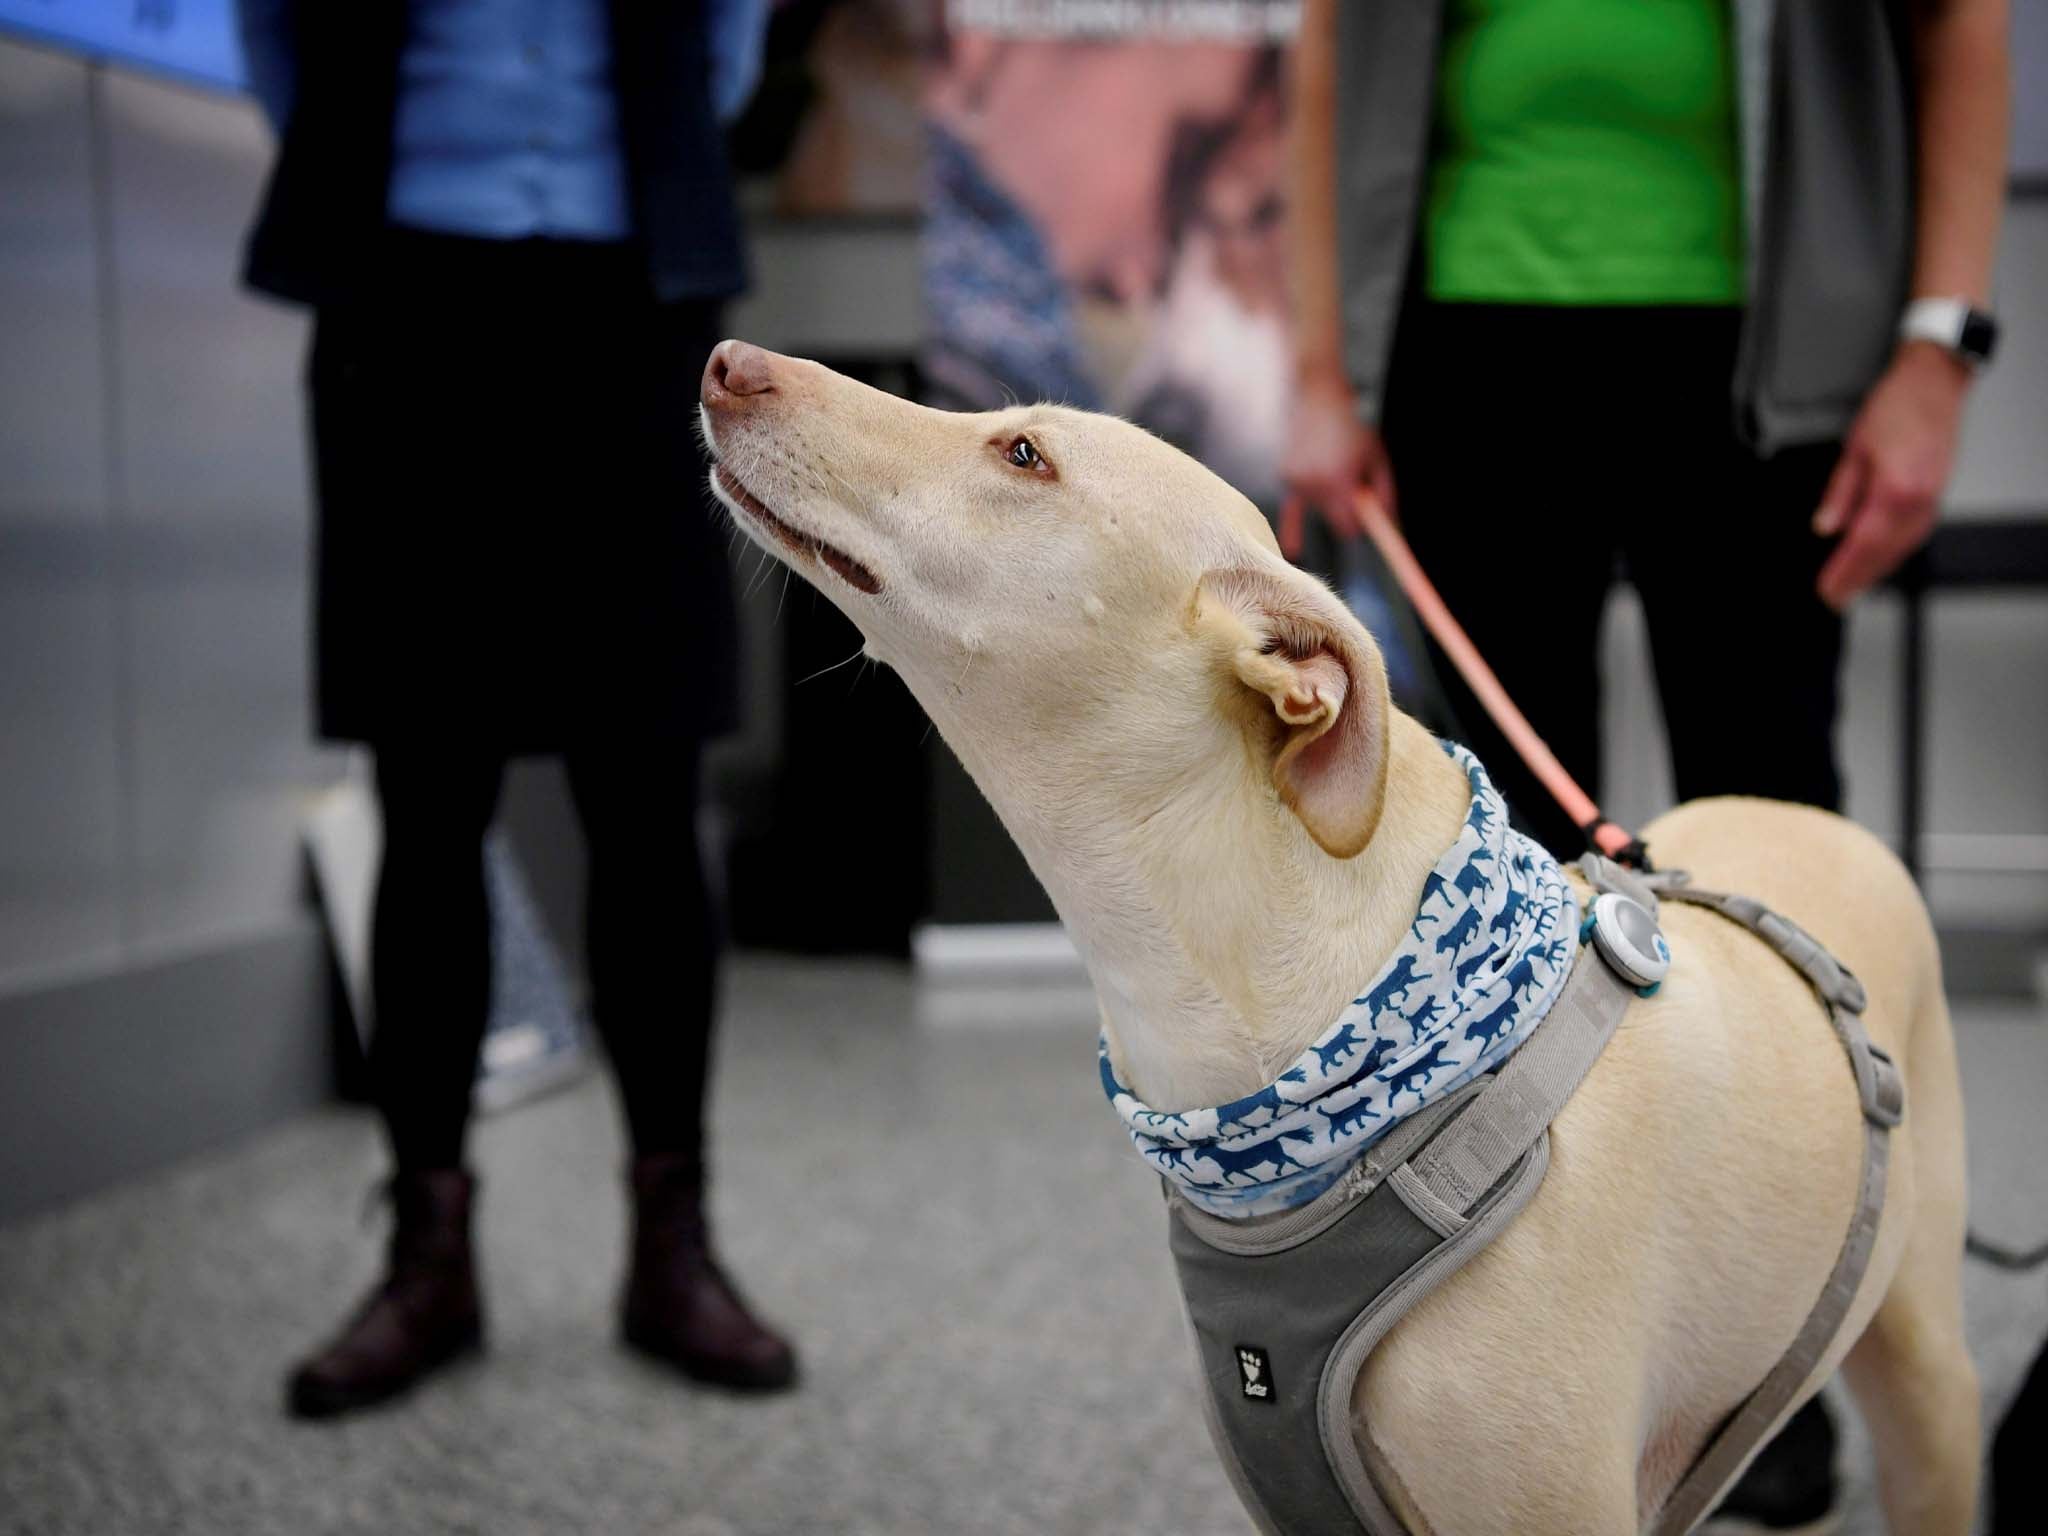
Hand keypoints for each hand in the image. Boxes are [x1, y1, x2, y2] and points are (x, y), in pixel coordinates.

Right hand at [1280, 366, 1396, 557]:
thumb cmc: (1351, 422)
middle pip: (1336, 521)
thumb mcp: (1376, 455)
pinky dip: (1294, 529)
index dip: (1361, 527)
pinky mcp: (1286, 477)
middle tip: (1355, 487)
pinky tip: (1294, 549)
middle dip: (1348, 513)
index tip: (1370, 531)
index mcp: (1338, 480)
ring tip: (1332, 463)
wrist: (1316, 394)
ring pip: (1320, 509)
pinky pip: (1293, 510)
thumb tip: (1388, 521)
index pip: (1349, 527)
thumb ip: (1384, 491)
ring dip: (1329, 498)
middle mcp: (1314, 485)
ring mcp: (1297, 481)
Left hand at [1812, 341, 1970, 609]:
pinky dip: (1897, 551)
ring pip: (1904, 546)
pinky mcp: (1938, 493)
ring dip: (1878, 569)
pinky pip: (1917, 533)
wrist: (1933, 382)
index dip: (1844, 571)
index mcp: (1895, 488)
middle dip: (1858, 579)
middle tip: (1834, 598)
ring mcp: (1933, 497)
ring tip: (1853, 586)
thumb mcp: (1854, 448)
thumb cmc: (1895, 406)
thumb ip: (1839, 493)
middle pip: (1885, 552)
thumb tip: (1825, 526)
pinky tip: (1882, 558)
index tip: (1826, 590)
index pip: (1863, 543)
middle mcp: (1919, 499)